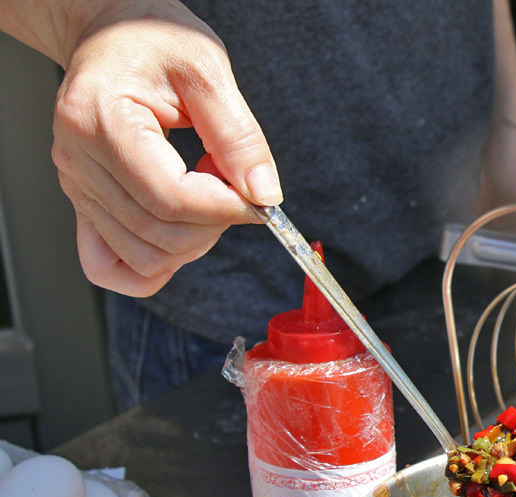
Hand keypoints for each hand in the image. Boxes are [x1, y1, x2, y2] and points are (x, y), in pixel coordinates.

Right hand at [47, 1, 281, 295]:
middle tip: (231, 186)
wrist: (113, 35)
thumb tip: (264, 195)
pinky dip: (152, 266)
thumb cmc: (154, 41)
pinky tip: (179, 232)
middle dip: (213, 225)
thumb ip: (240, 137)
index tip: (255, 197)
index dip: (224, 208)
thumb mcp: (208, 71)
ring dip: (191, 243)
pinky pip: (109, 267)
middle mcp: (77, 160)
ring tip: (204, 193)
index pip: (169, 198)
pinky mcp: (83, 204)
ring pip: (142, 257)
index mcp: (100, 120)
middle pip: (157, 233)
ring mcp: (76, 186)